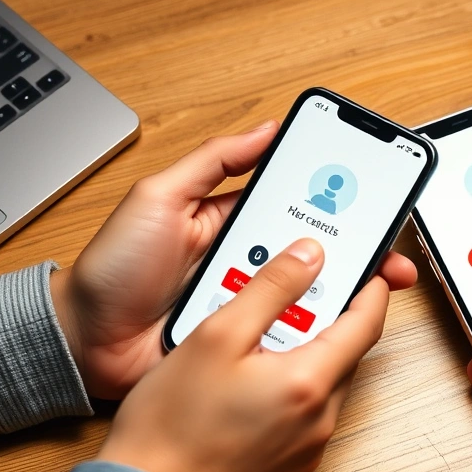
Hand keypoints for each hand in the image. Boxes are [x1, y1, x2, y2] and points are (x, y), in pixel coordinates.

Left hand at [50, 123, 416, 398]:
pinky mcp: (242, 341)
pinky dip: (308, 332)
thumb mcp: (158, 197)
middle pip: (312, 254)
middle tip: (387, 255)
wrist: (84, 341)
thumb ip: (212, 162)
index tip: (369, 198)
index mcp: (231, 220)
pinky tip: (335, 328)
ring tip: (368, 288)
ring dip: (336, 293)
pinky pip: (283, 334)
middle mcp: (247, 262)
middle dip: (354, 253)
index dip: (334, 203)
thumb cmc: (114, 268)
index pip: (295, 206)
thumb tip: (265, 130)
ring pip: (305, 296)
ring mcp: (247, 304)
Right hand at [98, 238, 386, 471]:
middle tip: (292, 298)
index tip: (367, 269)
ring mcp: (307, 451)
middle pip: (344, 354)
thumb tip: (308, 257)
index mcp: (310, 383)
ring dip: (304, 357)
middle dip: (327, 320)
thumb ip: (270, 288)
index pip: (367, 323)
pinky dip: (290, 391)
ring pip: (323, 386)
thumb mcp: (218, 335)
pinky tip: (248, 387)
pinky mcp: (290, 471)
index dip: (371, 289)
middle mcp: (320, 421)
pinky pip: (304, 417)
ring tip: (257, 342)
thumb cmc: (173, 428)